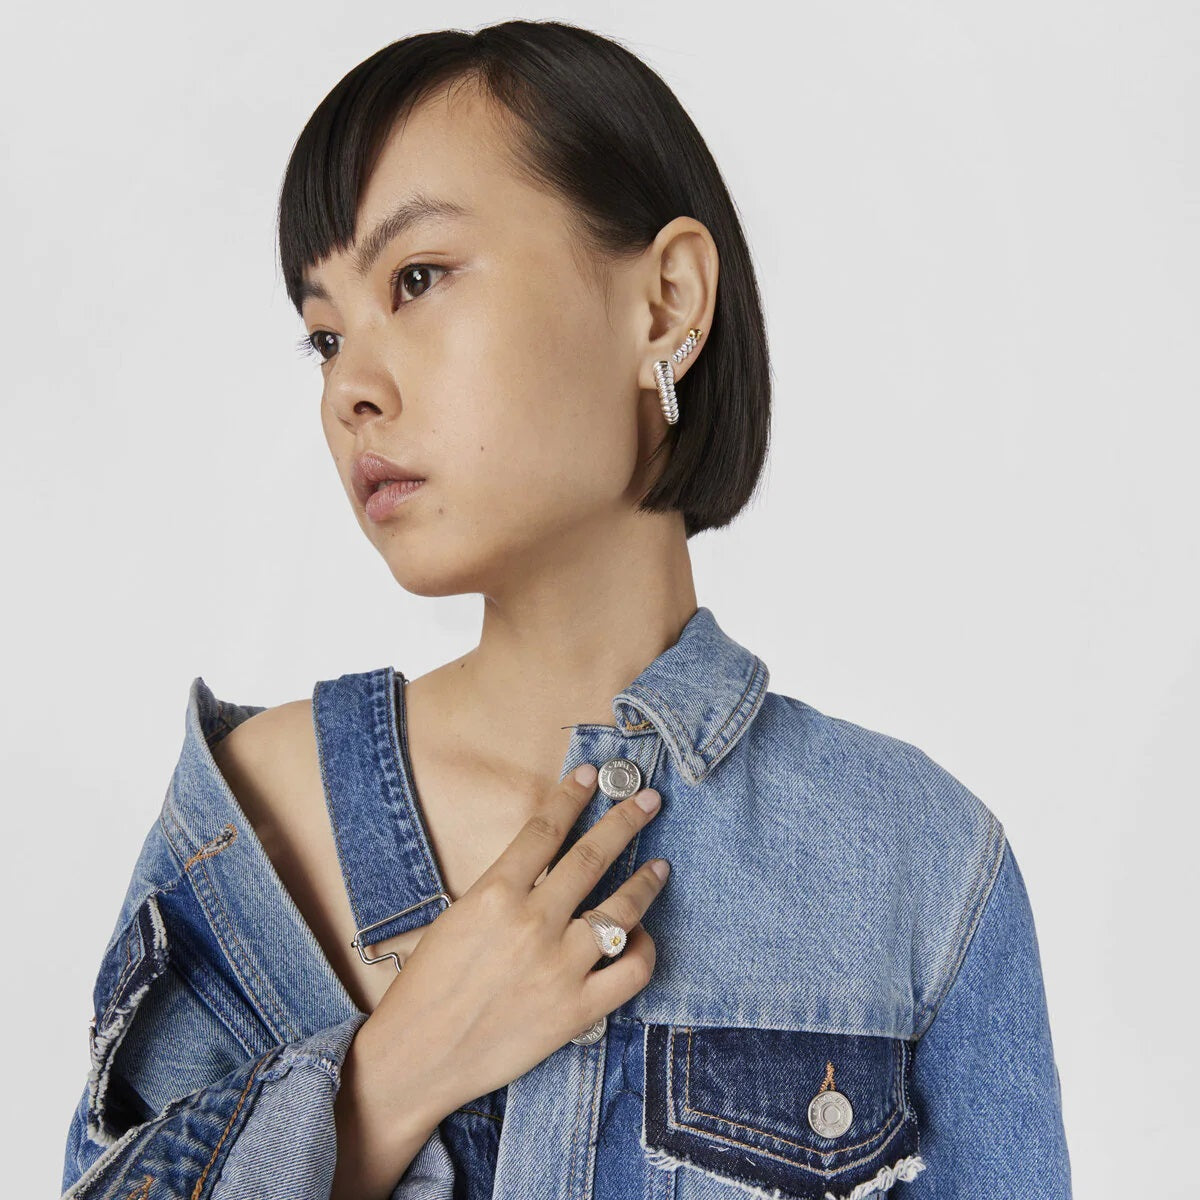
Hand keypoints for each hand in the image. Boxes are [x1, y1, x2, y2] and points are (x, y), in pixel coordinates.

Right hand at [363, 762, 668, 1122]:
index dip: (571, 796)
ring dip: (646, 882)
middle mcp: (532, 923)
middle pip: (592, 857)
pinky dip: (644, 949)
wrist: (418, 1057)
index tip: (589, 775)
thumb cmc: (428, 987)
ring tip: (660, 867)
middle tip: (649, 800)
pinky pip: (632, 971)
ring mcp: (559, 966)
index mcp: (494, 894)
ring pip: (621, 909)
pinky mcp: (577, 1009)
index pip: (544, 829)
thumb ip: (502, 888)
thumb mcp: (456, 918)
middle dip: (626, 820)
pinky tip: (642, 937)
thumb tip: (543, 863)